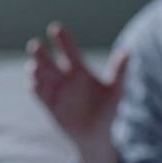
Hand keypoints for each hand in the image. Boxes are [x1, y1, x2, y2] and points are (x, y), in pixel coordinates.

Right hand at [26, 21, 130, 162]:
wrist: (97, 134)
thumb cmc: (108, 109)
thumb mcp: (115, 90)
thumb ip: (119, 71)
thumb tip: (127, 52)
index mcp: (80, 70)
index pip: (69, 51)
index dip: (62, 40)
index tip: (56, 28)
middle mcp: (65, 78)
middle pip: (49, 62)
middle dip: (41, 53)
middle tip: (35, 44)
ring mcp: (56, 91)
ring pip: (41, 76)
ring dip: (35, 70)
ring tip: (34, 66)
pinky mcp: (50, 105)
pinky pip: (39, 94)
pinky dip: (35, 87)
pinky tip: (34, 82)